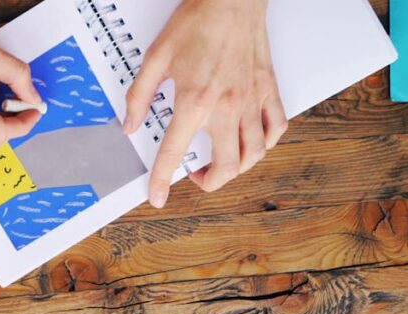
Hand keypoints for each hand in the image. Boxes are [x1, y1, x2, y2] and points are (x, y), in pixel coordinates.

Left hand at [123, 0, 287, 207]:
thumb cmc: (197, 23)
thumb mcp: (156, 57)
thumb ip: (140, 96)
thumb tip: (131, 125)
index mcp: (195, 102)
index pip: (175, 153)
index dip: (162, 180)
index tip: (157, 197)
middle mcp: (227, 107)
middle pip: (227, 166)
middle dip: (210, 182)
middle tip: (197, 176)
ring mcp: (252, 101)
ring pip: (255, 154)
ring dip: (238, 168)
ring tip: (222, 162)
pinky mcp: (269, 90)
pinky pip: (276, 128)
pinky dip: (266, 142)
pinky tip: (253, 141)